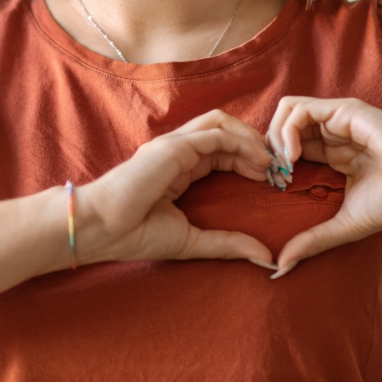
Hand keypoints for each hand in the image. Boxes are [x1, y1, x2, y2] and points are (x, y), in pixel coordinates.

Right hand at [79, 109, 277, 268]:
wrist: (102, 229)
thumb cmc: (135, 235)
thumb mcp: (191, 240)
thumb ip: (227, 243)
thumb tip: (265, 258)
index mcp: (178, 167)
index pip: (221, 150)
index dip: (248, 159)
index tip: (271, 180)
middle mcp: (177, 150)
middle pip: (225, 131)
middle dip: (255, 145)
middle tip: (279, 169)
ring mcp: (174, 145)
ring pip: (221, 123)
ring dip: (251, 138)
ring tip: (271, 162)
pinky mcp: (173, 146)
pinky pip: (216, 134)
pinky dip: (242, 143)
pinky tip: (259, 162)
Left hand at [267, 97, 381, 274]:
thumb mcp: (343, 225)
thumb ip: (312, 240)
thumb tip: (281, 265)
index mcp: (330, 154)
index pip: (286, 147)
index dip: (272, 164)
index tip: (272, 188)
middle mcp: (331, 133)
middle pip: (281, 126)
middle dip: (268, 150)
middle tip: (272, 177)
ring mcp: (336, 119)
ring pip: (286, 112)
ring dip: (274, 137)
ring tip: (283, 166)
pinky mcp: (343, 110)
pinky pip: (299, 109)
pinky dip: (287, 130)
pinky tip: (293, 156)